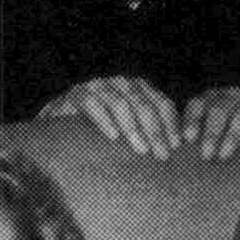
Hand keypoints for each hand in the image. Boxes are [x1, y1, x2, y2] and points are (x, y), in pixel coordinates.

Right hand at [41, 76, 183, 159]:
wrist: (63, 123)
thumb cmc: (104, 130)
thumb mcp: (131, 129)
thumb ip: (150, 133)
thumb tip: (176, 153)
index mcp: (140, 89)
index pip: (162, 103)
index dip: (171, 124)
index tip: (176, 146)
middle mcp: (122, 84)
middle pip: (144, 105)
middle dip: (155, 131)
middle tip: (161, 155)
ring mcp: (99, 86)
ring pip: (121, 104)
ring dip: (133, 128)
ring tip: (141, 150)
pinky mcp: (78, 94)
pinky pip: (93, 104)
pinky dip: (105, 120)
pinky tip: (113, 136)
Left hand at [180, 86, 239, 161]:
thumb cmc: (220, 136)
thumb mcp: (205, 131)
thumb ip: (192, 138)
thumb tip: (176, 151)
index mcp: (209, 99)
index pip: (198, 105)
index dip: (192, 121)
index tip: (188, 138)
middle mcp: (228, 96)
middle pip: (218, 110)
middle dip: (212, 133)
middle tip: (206, 155)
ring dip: (232, 135)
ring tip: (224, 155)